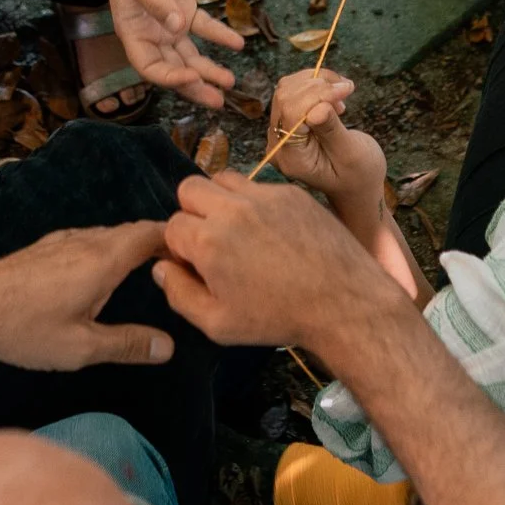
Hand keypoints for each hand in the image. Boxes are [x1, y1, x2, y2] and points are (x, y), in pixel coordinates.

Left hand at [0, 223, 176, 370]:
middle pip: (133, 231)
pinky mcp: (44, 248)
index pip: (152, 233)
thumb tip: (168, 347)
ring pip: (109, 235)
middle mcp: (86, 240)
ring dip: (132, 247)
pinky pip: (88, 240)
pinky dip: (108, 250)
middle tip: (180, 268)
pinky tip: (102, 273)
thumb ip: (127, 345)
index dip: (178, 240)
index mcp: (103, 259)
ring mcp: (62, 241)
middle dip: (159, 245)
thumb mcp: (81, 348)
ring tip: (148, 271)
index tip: (196, 257)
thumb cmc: (26, 329)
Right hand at [108, 0, 242, 106]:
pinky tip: (238, 44)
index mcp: (133, 33)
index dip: (171, 78)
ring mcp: (168, 23)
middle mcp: (151, 34)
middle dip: (195, 86)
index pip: (151, 67)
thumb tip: (177, 27)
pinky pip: (204, 28)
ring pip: (189, 55)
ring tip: (230, 81)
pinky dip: (220, 36)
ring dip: (208, 69)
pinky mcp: (185, 8)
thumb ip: (157, 1)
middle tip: (218, 101)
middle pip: (173, 69)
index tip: (195, 76)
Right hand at [154, 175, 410, 352]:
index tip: (197, 265)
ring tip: (238, 231)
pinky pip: (257, 185)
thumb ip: (179, 294)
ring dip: (220, 201)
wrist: (343, 302)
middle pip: (189, 188)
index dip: (179, 248)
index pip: (171, 226)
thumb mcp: (218, 324)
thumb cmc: (278, 318)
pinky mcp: (290, 192)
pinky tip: (271, 232)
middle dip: (192, 213)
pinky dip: (254, 203)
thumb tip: (161, 267)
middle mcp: (232, 209)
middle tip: (212, 242)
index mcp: (208, 241)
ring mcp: (263, 195)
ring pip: (222, 179)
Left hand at [263, 69, 383, 218]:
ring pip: (288, 89)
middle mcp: (279, 145)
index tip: (346, 88)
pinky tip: (334, 96)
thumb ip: (331, 131)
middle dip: (317, 85)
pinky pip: (294, 91)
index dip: (316, 94)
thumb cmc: (359, 174)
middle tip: (347, 88)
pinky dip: (315, 84)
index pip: (291, 113)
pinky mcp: (287, 121)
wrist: (356, 184)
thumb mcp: (351, 154)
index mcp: (292, 159)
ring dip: (316, 81)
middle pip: (286, 98)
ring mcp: (280, 132)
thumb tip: (317, 107)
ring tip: (342, 93)